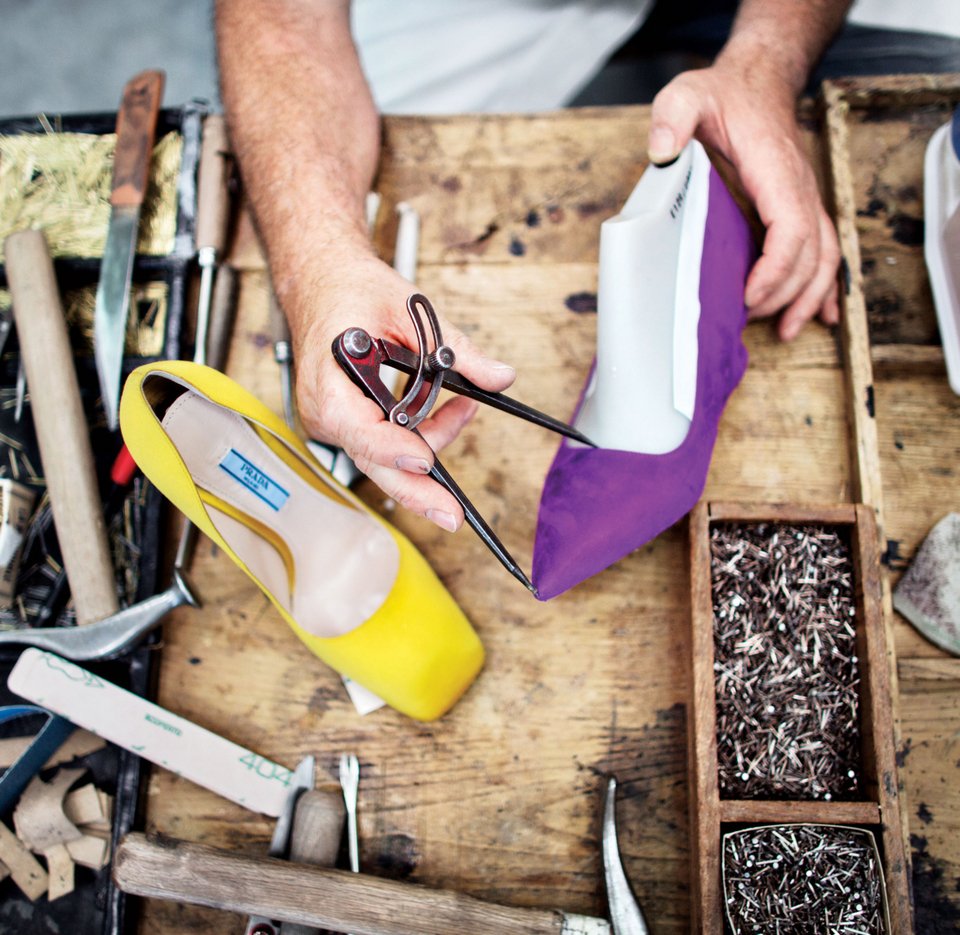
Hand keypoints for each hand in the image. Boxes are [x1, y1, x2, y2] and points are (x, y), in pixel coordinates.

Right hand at [285, 248, 515, 530]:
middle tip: (451, 514)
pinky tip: (446, 417)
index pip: (356, 428)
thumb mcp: (410, 310)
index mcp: (328, 380)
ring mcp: (333, 423)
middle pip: (372, 461)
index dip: (392, 447)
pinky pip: (385, 443)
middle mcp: (325, 412)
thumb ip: (456, 347)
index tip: (426, 460)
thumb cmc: (352, 292)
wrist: (322, 282)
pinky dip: (417, 437)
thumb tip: (500, 376)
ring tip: (465, 411)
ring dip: (430, 444)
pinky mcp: (347, 425)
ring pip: (385, 456)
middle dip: (415, 490)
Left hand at [647, 58, 840, 339]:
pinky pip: (822, 250)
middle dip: (785, 294)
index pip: (792, 227)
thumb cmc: (724, 94)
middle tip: (748, 318)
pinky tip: (817, 314)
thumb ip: (673, 117)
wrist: (756, 82)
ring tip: (787, 332)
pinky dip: (822, 286)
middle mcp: (798, 188)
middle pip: (811, 253)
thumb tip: (661, 149)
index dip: (775, 268)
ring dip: (809, 298)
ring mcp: (802, 200)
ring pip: (824, 256)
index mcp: (775, 170)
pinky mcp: (797, 209)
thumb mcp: (687, 95)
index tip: (748, 295)